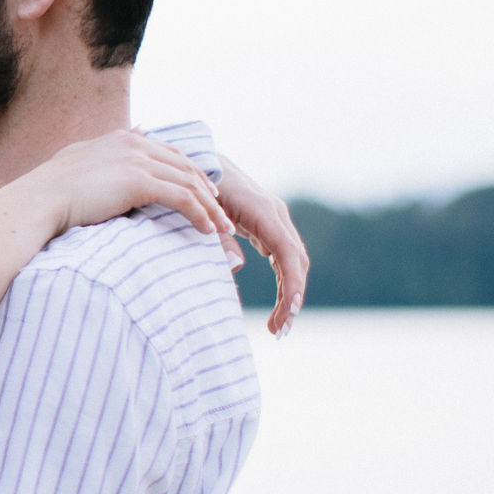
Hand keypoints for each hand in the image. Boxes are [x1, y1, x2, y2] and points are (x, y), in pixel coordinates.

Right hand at [25, 127, 224, 235]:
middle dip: (208, 191)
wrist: (38, 200)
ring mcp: (138, 161)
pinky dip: (200, 214)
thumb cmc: (50, 191)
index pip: (169, 153)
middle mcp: (134, 143)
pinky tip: (207, 231)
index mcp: (122, 139)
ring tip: (222, 229)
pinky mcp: (140, 183)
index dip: (191, 173)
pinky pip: (183, 198)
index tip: (205, 193)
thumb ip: (103, 154)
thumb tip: (121, 145)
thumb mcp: (78, 162)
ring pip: (190, 183)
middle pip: (185, 166)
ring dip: (211, 207)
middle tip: (222, 213)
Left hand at [212, 154, 308, 335]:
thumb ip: (217, 236)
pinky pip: (282, 259)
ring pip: (293, 262)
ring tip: (277, 327)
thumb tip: (236, 266)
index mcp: (262, 211)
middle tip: (279, 332)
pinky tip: (277, 307)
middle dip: (292, 298)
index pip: (287, 253)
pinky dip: (283, 283)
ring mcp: (274, 220)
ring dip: (289, 295)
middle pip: (296, 262)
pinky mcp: (266, 226)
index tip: (287, 313)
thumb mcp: (203, 210)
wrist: (199, 161)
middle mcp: (275, 215)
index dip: (291, 285)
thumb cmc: (197, 186)